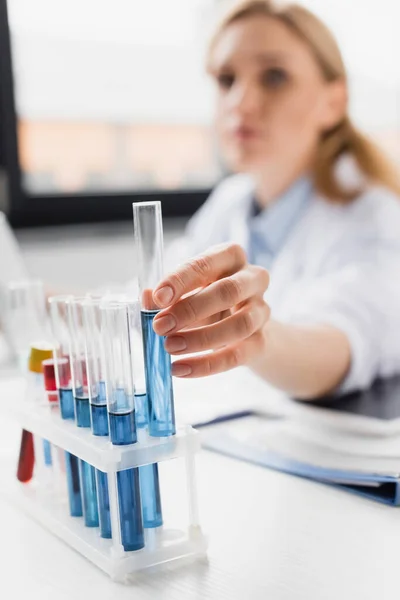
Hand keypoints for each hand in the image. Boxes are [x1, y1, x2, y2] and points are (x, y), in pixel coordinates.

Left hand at [152, 243, 269, 376]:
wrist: (243, 327)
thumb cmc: (209, 300)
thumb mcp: (187, 291)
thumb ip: (167, 294)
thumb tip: (147, 299)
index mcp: (230, 257)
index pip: (205, 264)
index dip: (180, 280)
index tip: (157, 298)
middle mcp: (252, 279)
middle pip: (227, 291)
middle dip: (190, 310)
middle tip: (160, 326)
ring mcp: (261, 310)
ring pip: (239, 325)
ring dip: (201, 339)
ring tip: (171, 347)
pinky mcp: (262, 340)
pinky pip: (238, 355)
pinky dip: (207, 365)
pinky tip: (181, 368)